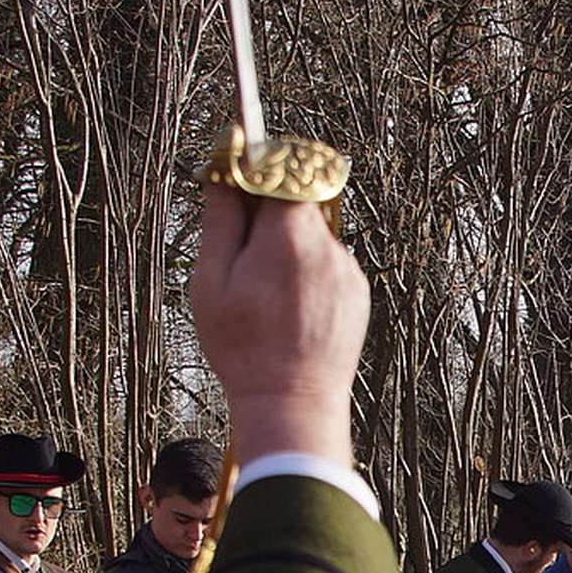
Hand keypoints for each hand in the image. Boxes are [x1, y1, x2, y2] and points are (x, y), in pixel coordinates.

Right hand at [188, 183, 367, 472]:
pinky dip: (307, 272)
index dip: (259, 168)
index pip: (283, 172)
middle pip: (299, 202)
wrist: (294, 404)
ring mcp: (349, 272)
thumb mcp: (212, 283)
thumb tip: (225, 172)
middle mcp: (329, 249)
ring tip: (265, 294)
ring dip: (288, 246)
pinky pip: (328, 263)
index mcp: (291, 240)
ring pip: (313, 235)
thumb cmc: (244, 348)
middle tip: (241, 247)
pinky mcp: (359, 293)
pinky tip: (288, 309)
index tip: (239, 175)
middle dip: (269, 212)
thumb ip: (221, 221)